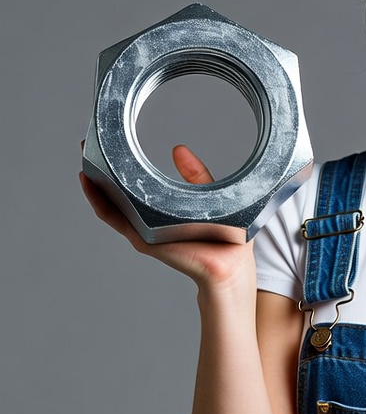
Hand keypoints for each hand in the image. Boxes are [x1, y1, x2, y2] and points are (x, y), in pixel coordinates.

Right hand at [80, 143, 254, 289]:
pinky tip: (92, 185)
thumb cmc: (225, 237)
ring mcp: (143, 232)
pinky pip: (117, 220)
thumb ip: (195, 174)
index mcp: (160, 212)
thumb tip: (178, 149)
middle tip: (86, 145)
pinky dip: (101, 203)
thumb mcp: (208, 196)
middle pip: (114, 196)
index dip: (115, 170)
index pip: (131, 190)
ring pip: (109, 206)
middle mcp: (147, 222)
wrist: (232, 267)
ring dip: (94, 184)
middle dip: (98, 171)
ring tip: (84, 160)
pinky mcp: (145, 240)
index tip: (104, 145)